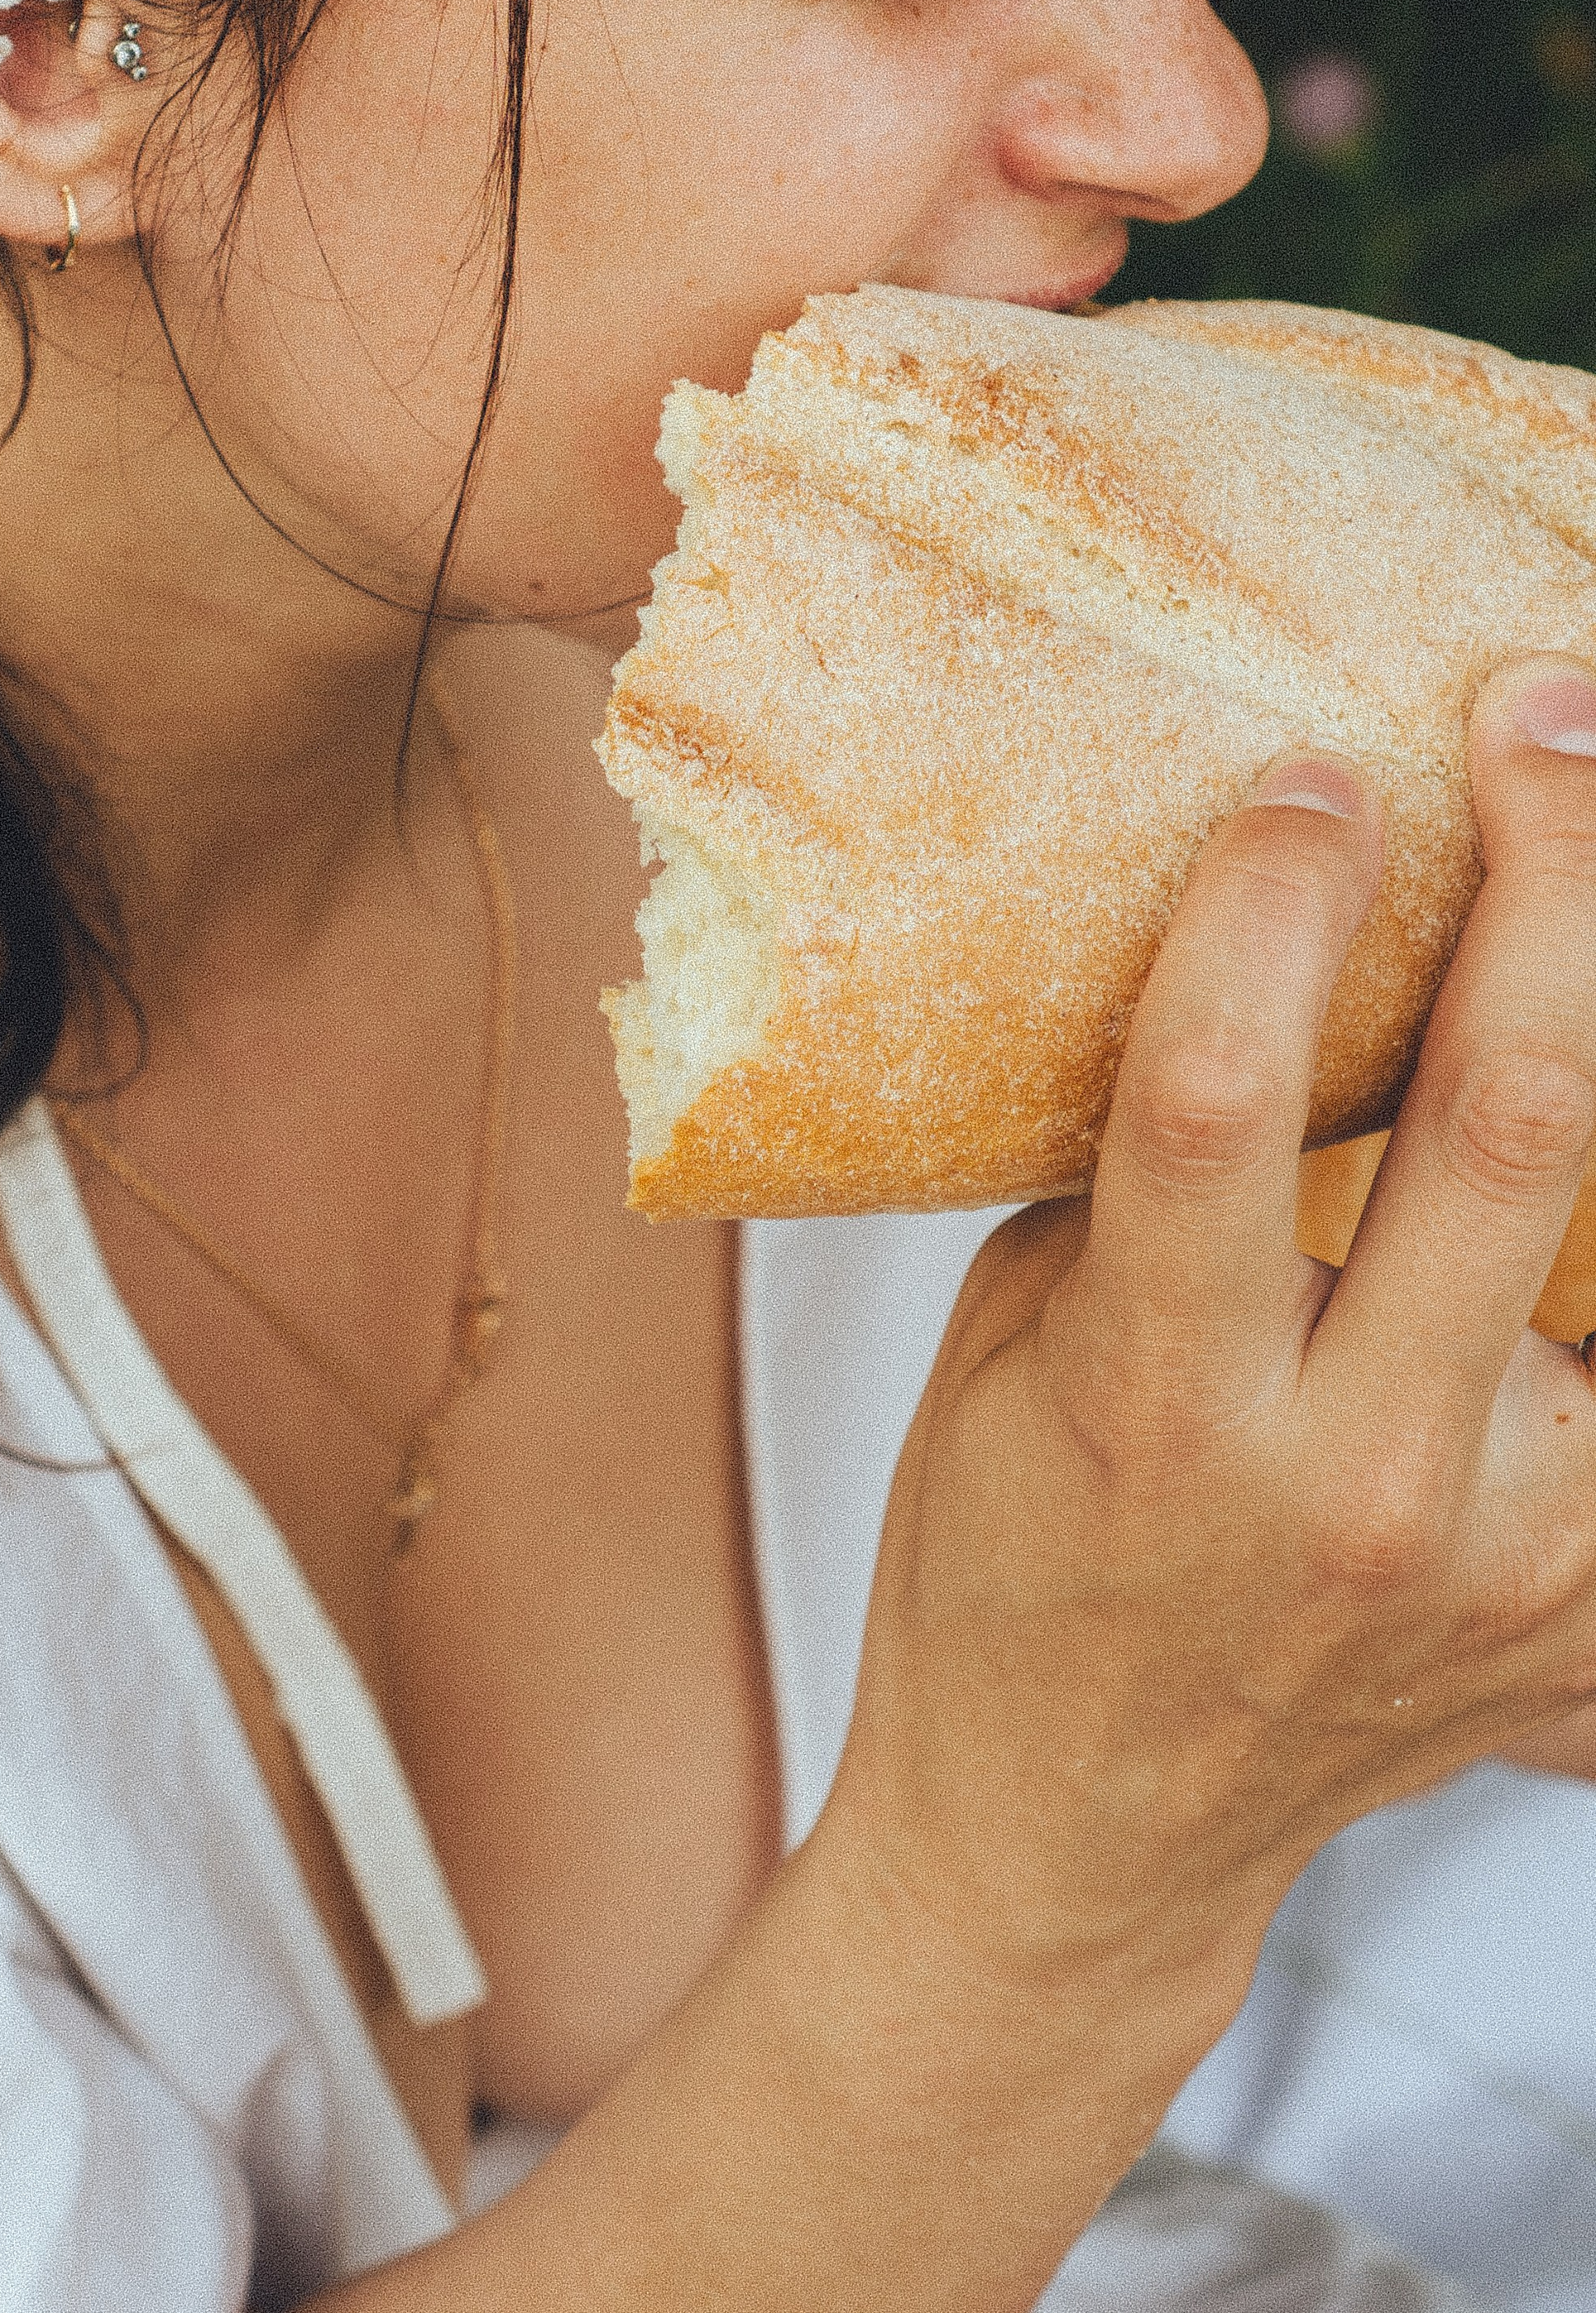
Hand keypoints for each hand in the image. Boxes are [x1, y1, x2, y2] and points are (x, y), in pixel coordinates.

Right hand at [830, 656, 1595, 2012]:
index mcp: (1167, 1409)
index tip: (1311, 772)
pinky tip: (1583, 1123)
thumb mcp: (1012, 1341)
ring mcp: (1518, 1553)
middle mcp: (1367, 1482)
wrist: (1084, 1832)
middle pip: (1510, 1124)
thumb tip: (1241, 941)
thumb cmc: (1013, 1564)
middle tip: (1548, 718)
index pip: (1222, 1109)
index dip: (1272, 910)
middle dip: (1551, 879)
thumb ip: (1136, 1168)